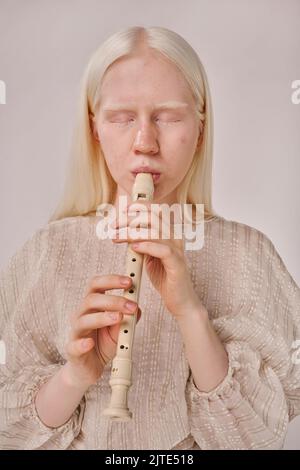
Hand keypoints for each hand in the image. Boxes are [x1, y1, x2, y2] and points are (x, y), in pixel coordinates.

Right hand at [65, 274, 140, 386]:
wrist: (89, 368)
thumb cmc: (103, 344)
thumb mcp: (120, 330)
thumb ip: (128, 319)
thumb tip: (137, 308)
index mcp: (92, 306)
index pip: (97, 285)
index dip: (112, 280)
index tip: (129, 281)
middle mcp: (81, 315)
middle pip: (91, 299)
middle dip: (114, 300)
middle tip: (131, 305)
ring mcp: (76, 332)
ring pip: (84, 320)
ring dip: (103, 317)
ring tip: (119, 318)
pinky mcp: (73, 351)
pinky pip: (74, 345)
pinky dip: (82, 344)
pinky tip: (90, 343)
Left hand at [111, 201, 201, 318]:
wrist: (180, 301)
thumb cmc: (165, 279)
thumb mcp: (149, 258)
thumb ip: (141, 244)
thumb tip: (126, 234)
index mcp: (168, 234)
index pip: (153, 213)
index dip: (138, 208)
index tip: (120, 213)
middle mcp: (174, 238)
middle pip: (153, 217)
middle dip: (130, 219)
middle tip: (113, 226)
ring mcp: (177, 250)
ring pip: (155, 232)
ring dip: (132, 232)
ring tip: (116, 237)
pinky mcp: (177, 264)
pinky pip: (164, 250)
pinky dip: (148, 246)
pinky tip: (134, 247)